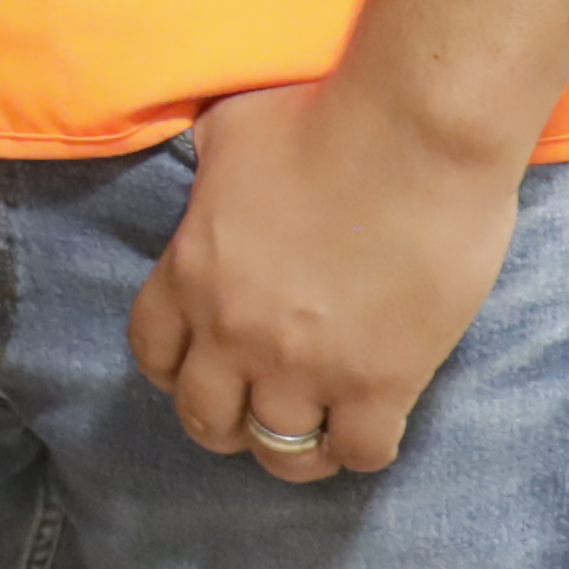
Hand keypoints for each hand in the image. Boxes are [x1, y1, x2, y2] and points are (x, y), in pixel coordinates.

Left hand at [127, 76, 527, 481]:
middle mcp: (234, 331)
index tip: (204, 368)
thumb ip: (209, 172)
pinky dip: (362, 450)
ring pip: (280, 451)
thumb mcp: (227, 133)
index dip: (176, 370)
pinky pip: (361, 453)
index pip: (153, 354)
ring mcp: (305, 366)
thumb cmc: (321, 116)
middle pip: (206, 418)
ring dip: (293, 448)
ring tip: (315, 434)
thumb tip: (211, 168)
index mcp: (190, 275)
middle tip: (258, 411)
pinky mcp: (381, 382)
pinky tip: (372, 427)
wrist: (415, 133)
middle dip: (226, 422)